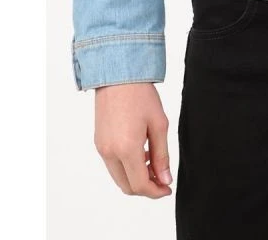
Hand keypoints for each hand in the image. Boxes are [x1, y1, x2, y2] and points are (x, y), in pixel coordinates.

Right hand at [94, 83, 172, 197]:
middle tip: (163, 179)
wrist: (118, 76)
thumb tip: (165, 179)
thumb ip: (162, 155)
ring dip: (136, 178)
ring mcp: (101, 149)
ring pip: (119, 177)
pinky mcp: (99, 143)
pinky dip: (127, 167)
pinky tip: (142, 154)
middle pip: (127, 186)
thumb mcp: (159, 124)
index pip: (140, 185)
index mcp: (126, 149)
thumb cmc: (141, 95)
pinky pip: (113, 165)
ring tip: (155, 163)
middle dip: (146, 188)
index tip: (168, 189)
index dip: (155, 192)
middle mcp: (110, 153)